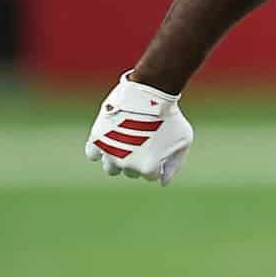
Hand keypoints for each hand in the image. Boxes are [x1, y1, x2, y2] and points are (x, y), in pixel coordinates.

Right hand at [84, 71, 192, 185]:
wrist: (149, 94)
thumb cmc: (170, 117)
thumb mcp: (182, 141)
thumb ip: (175, 164)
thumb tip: (163, 182)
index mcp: (147, 168)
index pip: (150, 176)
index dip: (157, 162)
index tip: (160, 146)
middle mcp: (126, 165)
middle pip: (130, 173)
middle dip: (138, 160)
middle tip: (145, 141)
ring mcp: (110, 153)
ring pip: (110, 168)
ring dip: (119, 159)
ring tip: (128, 142)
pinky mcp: (97, 139)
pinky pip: (93, 154)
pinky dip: (100, 150)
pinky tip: (110, 139)